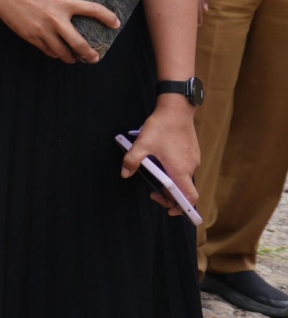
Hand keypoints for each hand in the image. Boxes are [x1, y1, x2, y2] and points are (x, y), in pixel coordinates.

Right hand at [0, 0, 117, 63]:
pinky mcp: (32, 38)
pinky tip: (57, 53)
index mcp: (62, 3)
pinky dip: (55, 53)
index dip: (107, 17)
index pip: (92, 10)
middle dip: (89, 53)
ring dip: (71, 57)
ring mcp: (43, 31)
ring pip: (63, 52)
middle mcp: (56, 19)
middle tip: (95, 57)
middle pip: (79, 43)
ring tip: (75, 58)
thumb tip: (74, 17)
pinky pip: (48, 51)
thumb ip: (63, 5)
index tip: (115, 24)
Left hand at [122, 95, 201, 214]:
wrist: (177, 109)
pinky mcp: (193, 153)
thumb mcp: (141, 144)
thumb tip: (125, 174)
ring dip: (171, 183)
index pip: (189, 197)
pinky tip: (162, 163)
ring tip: (155, 174)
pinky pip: (185, 169)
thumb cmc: (162, 126)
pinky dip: (175, 173)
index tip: (169, 209)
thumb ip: (132, 162)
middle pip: (185, 191)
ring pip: (184, 179)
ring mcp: (193, 160)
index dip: (182, 208)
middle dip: (169, 196)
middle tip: (154, 192)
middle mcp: (190, 167)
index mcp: (180, 170)